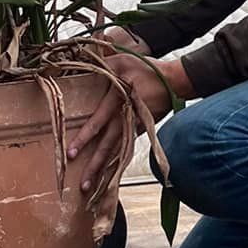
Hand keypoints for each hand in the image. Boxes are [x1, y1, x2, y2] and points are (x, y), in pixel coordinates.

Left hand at [71, 45, 193, 195]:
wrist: (175, 82)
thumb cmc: (147, 69)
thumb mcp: (123, 60)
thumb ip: (102, 63)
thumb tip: (78, 63)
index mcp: (118, 101)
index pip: (98, 122)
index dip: (84, 139)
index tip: (71, 154)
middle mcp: (125, 118)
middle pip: (108, 146)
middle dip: (94, 166)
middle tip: (82, 185)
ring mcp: (133, 127)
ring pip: (116, 152)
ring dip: (104, 171)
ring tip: (91, 187)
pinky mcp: (139, 130)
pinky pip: (124, 149)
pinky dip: (115, 164)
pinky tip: (106, 176)